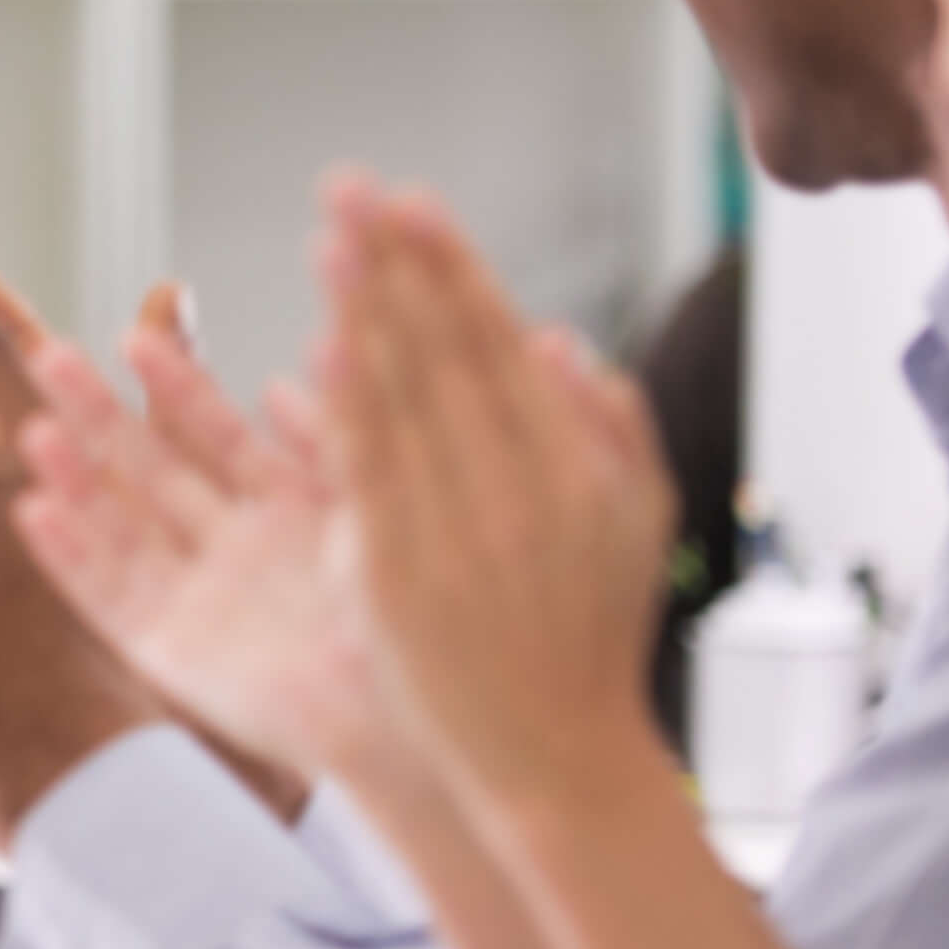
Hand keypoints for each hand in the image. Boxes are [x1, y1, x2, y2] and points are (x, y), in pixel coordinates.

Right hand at [8, 322, 411, 798]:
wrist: (412, 725)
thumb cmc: (418, 625)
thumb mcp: (379, 508)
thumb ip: (334, 436)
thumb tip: (297, 366)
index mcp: (290, 516)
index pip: (220, 435)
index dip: (178, 386)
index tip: (139, 335)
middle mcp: (236, 555)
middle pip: (152, 470)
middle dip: (101, 414)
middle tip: (51, 356)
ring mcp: (201, 605)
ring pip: (120, 527)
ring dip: (76, 479)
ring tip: (35, 430)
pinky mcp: (172, 658)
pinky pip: (108, 600)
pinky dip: (70, 558)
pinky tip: (34, 511)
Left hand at [319, 183, 676, 814]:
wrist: (559, 761)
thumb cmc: (590, 642)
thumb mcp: (631, 524)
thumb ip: (606, 424)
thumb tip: (563, 337)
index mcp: (567, 461)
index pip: (497, 341)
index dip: (452, 266)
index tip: (413, 201)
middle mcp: (516, 482)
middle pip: (446, 350)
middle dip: (397, 263)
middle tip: (352, 187)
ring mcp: (456, 527)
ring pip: (405, 399)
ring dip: (365, 311)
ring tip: (329, 238)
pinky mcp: (395, 575)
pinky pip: (366, 479)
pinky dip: (345, 412)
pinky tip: (318, 350)